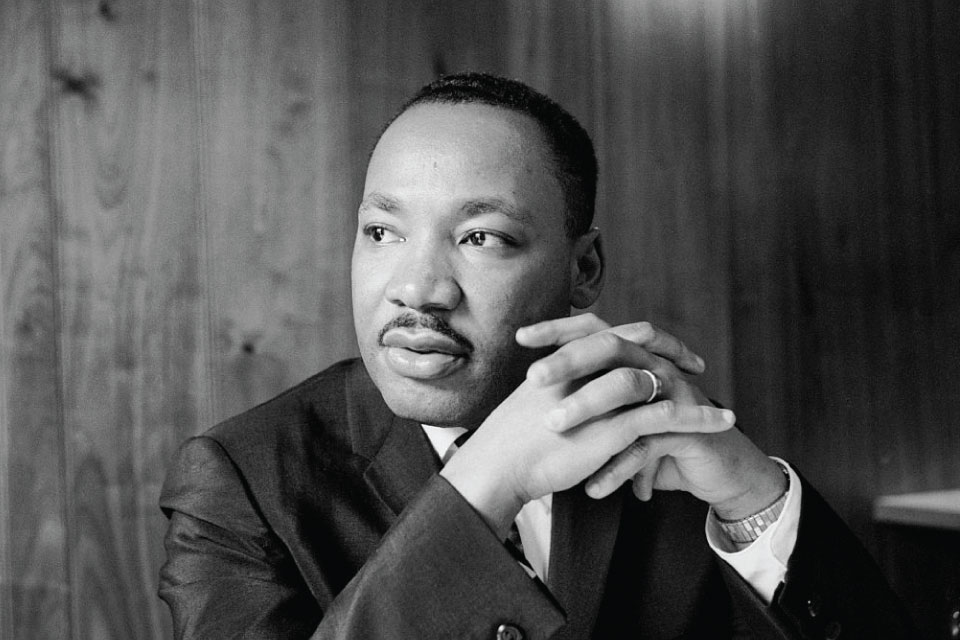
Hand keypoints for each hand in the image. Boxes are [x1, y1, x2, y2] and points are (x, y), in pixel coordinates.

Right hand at [439, 314, 740, 537]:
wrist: (498, 464)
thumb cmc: (511, 440)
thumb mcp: (534, 399)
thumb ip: (558, 385)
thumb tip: (571, 386)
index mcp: (566, 357)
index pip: (609, 334)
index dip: (640, 338)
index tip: (661, 348)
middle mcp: (585, 367)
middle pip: (638, 342)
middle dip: (670, 349)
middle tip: (694, 362)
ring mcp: (600, 394)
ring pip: (657, 379)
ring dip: (693, 392)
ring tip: (718, 408)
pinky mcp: (613, 425)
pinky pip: (665, 415)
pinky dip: (697, 418)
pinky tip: (719, 423)